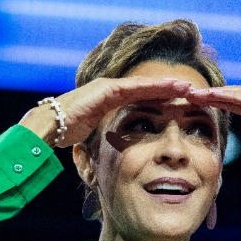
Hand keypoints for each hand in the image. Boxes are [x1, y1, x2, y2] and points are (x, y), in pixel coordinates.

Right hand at [21, 77, 193, 147]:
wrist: (48, 127)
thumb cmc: (64, 135)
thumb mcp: (91, 137)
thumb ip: (105, 139)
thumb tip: (112, 154)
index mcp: (108, 102)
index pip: (140, 99)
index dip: (160, 99)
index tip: (180, 102)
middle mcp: (110, 91)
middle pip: (146, 89)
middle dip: (169, 89)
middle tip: (192, 91)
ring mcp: (108, 88)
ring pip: (144, 85)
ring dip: (167, 85)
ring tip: (189, 86)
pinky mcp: (107, 90)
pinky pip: (136, 87)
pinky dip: (156, 87)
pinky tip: (173, 87)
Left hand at [185, 86, 240, 185]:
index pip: (230, 103)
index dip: (210, 102)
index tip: (190, 103)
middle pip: (230, 95)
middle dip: (208, 94)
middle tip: (185, 93)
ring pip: (237, 94)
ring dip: (215, 93)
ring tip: (195, 93)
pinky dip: (231, 97)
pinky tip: (215, 96)